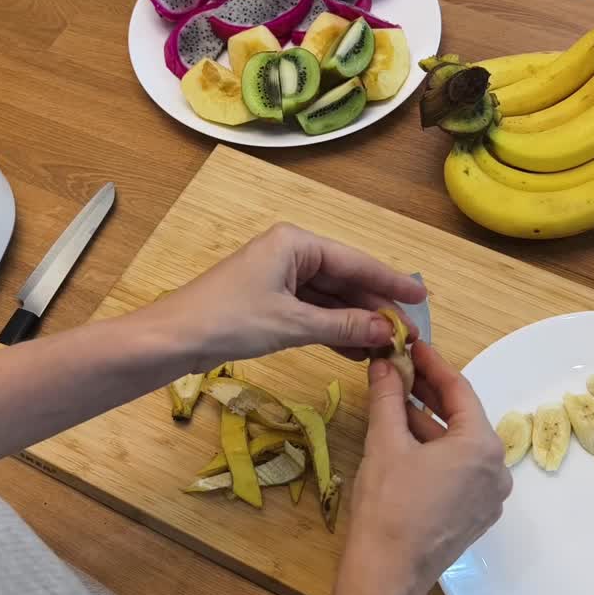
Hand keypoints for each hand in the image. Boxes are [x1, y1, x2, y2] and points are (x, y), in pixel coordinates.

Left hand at [147, 223, 425, 371]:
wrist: (172, 339)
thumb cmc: (226, 320)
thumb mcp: (291, 324)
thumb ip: (342, 326)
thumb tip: (385, 331)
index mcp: (295, 242)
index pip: (355, 261)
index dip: (390, 282)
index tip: (421, 296)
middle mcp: (290, 253)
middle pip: (345, 279)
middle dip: (375, 307)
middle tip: (408, 332)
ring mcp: (278, 278)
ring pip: (330, 299)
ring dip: (356, 323)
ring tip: (388, 346)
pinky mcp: (269, 303)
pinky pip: (312, 314)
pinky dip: (334, 331)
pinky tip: (357, 351)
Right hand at [323, 342, 510, 594]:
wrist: (386, 572)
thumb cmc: (388, 505)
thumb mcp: (385, 442)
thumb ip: (388, 396)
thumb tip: (384, 364)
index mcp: (482, 446)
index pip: (459, 390)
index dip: (433, 364)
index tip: (412, 346)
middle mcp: (496, 470)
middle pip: (462, 418)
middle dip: (428, 394)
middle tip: (399, 370)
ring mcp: (489, 496)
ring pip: (459, 446)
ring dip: (428, 423)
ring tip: (394, 402)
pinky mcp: (475, 515)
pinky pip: (459, 471)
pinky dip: (435, 451)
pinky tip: (405, 439)